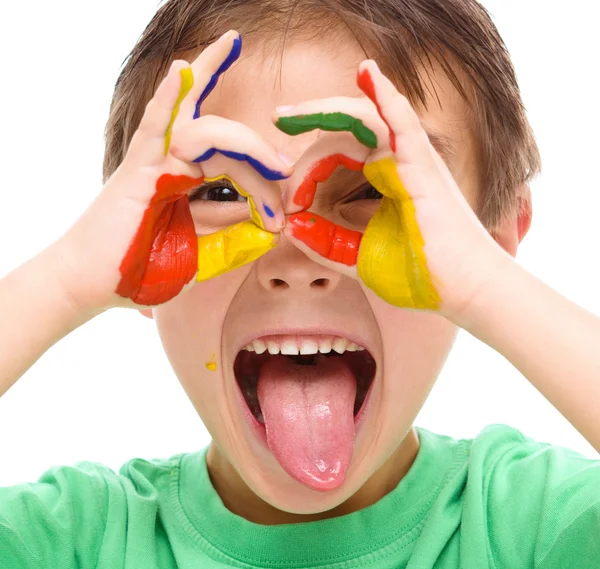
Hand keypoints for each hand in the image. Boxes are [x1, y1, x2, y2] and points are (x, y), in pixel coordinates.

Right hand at [54, 31, 290, 313]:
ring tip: (276, 162)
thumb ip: (231, 234)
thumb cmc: (142, 269)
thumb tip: (269, 222)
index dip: (262, 181)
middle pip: (224, 140)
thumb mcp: (200, 252)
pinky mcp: (136, 170)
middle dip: (260, 155)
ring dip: (245, 142)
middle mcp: (171, 162)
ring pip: (205, 132)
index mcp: (186, 179)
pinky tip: (184, 68)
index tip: (279, 215)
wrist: (94, 286)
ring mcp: (153, 162)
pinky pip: (153, 126)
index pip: (233, 161)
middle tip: (287, 173)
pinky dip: (168, 96)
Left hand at [275, 59, 502, 320]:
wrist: (464, 291)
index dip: (304, 173)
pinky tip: (367, 73)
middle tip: (278, 126)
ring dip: (324, 111)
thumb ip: (324, 242)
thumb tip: (289, 225)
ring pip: (361, 121)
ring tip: (288, 115)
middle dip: (307, 133)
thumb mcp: (357, 256)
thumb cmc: (420, 273)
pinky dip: (387, 97)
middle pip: (341, 135)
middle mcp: (396, 162)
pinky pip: (403, 123)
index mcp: (381, 179)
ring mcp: (411, 161)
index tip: (286, 204)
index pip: (334, 156)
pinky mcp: (424, 168)